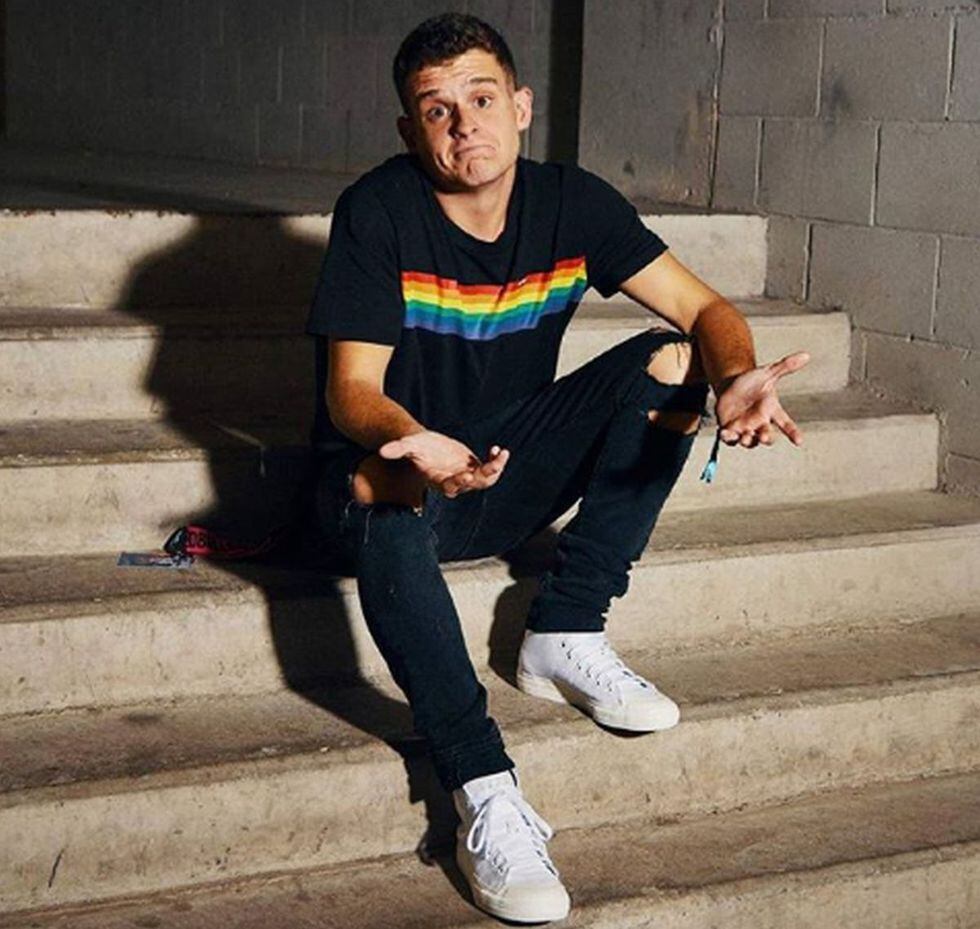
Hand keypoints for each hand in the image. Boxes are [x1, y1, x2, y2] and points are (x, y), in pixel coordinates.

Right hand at [378, 430, 509, 497]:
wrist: (426, 445)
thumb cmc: (415, 446)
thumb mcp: (407, 445)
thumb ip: (397, 449)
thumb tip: (381, 450)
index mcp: (439, 480)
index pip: (450, 486)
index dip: (459, 482)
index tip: (467, 474)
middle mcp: (455, 482)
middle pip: (472, 485)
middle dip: (483, 476)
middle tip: (493, 464)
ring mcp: (466, 476)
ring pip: (485, 480)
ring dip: (496, 469)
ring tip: (502, 454)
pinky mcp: (474, 468)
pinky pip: (490, 470)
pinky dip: (496, 461)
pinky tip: (497, 448)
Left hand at [714, 352, 809, 448]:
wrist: (731, 386)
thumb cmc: (752, 383)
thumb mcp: (768, 373)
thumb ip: (785, 366)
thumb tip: (806, 355)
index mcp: (772, 411)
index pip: (786, 424)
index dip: (793, 433)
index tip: (799, 441)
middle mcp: (760, 423)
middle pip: (767, 436)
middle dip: (767, 438)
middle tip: (765, 437)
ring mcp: (745, 428)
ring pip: (749, 441)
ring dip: (747, 441)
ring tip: (745, 437)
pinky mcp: (730, 430)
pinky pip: (730, 439)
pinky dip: (728, 438)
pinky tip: (724, 434)